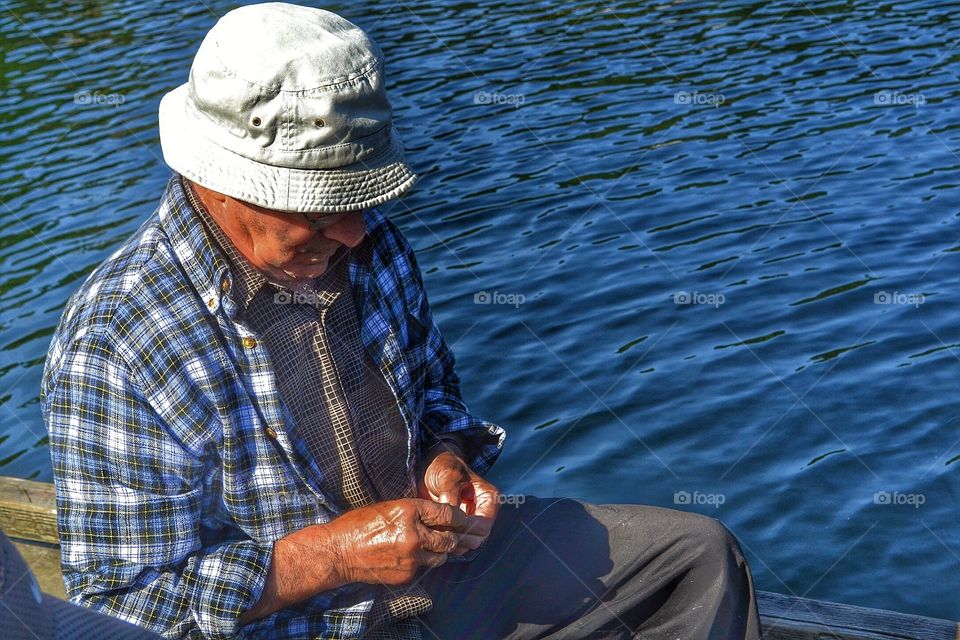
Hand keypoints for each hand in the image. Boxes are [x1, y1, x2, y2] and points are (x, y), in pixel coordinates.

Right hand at [328, 498, 475, 585]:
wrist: (338, 552)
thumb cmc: (360, 524)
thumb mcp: (390, 507)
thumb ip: (417, 511)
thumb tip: (441, 516)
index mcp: (410, 511)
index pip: (448, 514)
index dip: (461, 517)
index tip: (467, 519)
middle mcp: (414, 533)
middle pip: (450, 538)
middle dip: (458, 537)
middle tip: (465, 536)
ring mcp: (411, 556)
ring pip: (441, 556)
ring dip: (442, 551)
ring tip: (439, 546)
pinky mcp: (407, 574)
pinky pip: (425, 568)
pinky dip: (425, 562)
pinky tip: (416, 557)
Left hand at [417, 449, 498, 554]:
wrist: (429, 468)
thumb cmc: (443, 467)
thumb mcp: (448, 474)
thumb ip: (451, 492)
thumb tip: (451, 514)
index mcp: (489, 498)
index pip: (484, 525)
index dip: (466, 529)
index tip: (447, 525)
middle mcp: (484, 513)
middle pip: (477, 539)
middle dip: (458, 538)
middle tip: (437, 533)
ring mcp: (472, 522)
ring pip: (467, 545)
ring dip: (451, 543)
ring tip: (433, 533)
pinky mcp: (459, 528)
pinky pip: (457, 545)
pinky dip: (445, 543)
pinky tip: (432, 534)